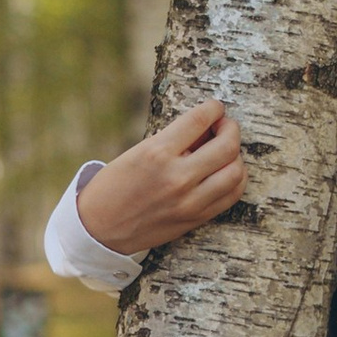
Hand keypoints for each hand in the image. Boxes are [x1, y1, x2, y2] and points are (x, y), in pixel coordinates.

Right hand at [76, 99, 245, 255]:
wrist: (99, 229)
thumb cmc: (114, 186)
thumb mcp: (137, 153)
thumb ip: (174, 141)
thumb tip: (207, 128)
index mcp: (157, 153)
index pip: (200, 120)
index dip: (214, 108)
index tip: (215, 107)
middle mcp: (177, 177)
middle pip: (227, 146)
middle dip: (231, 129)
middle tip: (225, 126)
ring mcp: (189, 201)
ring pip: (235, 172)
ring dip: (236, 155)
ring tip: (226, 150)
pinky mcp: (195, 218)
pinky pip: (231, 195)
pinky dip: (235, 179)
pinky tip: (227, 171)